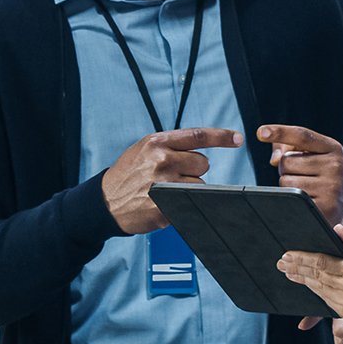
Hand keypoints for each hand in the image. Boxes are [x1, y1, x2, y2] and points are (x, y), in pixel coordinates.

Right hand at [101, 127, 242, 233]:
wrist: (105, 201)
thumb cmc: (127, 174)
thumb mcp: (143, 150)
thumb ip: (170, 145)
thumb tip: (202, 147)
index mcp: (157, 143)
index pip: (197, 136)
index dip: (221, 137)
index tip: (237, 139)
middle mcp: (162, 160)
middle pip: (203, 163)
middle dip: (194, 169)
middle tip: (174, 175)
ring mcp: (164, 184)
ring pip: (199, 185)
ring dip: (189, 189)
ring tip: (165, 190)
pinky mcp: (165, 207)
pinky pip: (189, 203)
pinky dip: (180, 204)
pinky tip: (161, 203)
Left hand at [259, 124, 342, 226]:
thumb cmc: (321, 174)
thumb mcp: (312, 154)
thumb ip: (287, 147)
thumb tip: (274, 160)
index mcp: (332, 148)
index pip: (302, 136)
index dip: (280, 132)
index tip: (260, 132)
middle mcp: (334, 166)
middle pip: (286, 162)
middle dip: (287, 169)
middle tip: (303, 175)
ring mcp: (330, 188)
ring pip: (285, 182)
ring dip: (288, 186)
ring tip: (306, 187)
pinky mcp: (324, 207)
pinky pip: (291, 199)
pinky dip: (292, 200)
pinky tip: (307, 200)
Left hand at [278, 224, 342, 328]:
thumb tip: (335, 229)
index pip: (321, 262)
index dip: (302, 258)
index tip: (288, 254)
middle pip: (315, 276)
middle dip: (296, 268)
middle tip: (280, 262)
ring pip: (317, 289)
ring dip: (301, 280)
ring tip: (288, 271)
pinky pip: (324, 300)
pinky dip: (313, 290)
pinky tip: (305, 283)